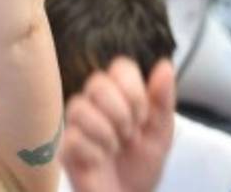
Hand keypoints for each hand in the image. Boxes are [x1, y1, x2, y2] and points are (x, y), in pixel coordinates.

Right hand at [62, 58, 175, 191]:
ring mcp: (76, 125)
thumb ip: (162, 100)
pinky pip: (73, 137)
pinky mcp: (65, 148)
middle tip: (129, 134)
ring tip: (114, 149)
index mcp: (118, 96)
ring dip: (106, 133)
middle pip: (97, 82)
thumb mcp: (160, 133)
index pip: (120, 67)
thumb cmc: (141, 165)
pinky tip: (100, 161)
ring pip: (79, 107)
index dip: (133, 89)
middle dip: (121, 112)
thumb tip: (164, 65)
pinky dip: (94, 153)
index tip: (143, 116)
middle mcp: (94, 104)